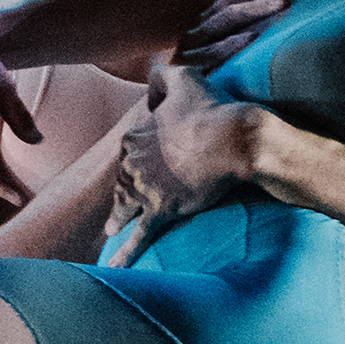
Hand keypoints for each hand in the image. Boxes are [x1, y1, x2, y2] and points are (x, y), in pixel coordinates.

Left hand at [105, 81, 273, 263]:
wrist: (234, 139)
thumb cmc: (212, 109)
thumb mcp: (183, 77)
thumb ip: (162, 76)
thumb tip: (151, 81)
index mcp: (133, 136)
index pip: (127, 151)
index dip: (137, 158)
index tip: (144, 164)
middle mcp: (132, 164)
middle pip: (123, 181)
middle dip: (124, 191)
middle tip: (122, 203)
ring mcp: (145, 190)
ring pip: (124, 208)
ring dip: (117, 220)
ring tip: (111, 231)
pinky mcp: (162, 210)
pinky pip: (139, 236)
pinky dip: (125, 254)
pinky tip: (113, 267)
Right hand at [169, 0, 309, 76]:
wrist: (184, 107)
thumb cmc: (219, 76)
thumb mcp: (239, 48)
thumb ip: (261, 28)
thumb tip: (298, 6)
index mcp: (221, 11)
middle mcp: (209, 19)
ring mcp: (198, 40)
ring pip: (230, 17)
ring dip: (258, 8)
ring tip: (285, 1)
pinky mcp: (190, 65)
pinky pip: (212, 53)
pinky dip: (231, 45)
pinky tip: (250, 39)